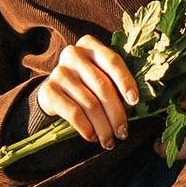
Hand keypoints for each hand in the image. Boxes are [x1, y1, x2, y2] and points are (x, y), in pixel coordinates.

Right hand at [36, 34, 138, 148]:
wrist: (53, 92)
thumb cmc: (85, 83)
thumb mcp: (100, 74)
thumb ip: (115, 79)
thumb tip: (137, 102)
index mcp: (90, 45)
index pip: (112, 61)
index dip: (125, 82)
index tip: (134, 101)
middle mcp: (73, 54)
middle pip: (102, 86)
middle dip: (116, 113)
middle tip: (122, 133)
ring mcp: (59, 72)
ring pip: (89, 103)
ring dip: (102, 127)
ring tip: (109, 141)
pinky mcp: (48, 90)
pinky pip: (73, 112)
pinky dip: (86, 127)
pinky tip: (92, 137)